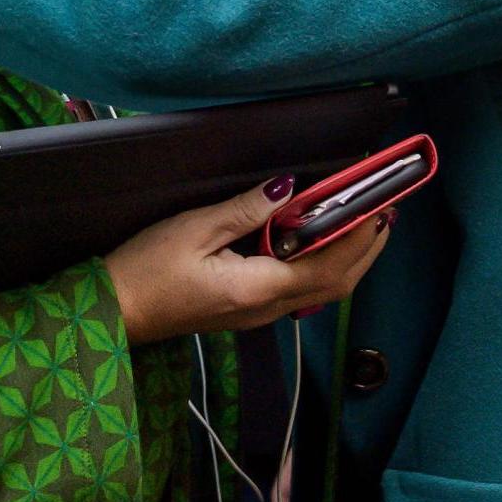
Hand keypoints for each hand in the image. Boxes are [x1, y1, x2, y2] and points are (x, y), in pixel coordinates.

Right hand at [106, 176, 392, 344]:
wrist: (115, 313)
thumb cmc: (144, 271)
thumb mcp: (193, 229)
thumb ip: (245, 210)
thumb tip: (288, 188)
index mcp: (258, 288)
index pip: (327, 265)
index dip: (358, 237)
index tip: (378, 206)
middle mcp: (267, 308)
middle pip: (336, 284)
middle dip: (366, 249)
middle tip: (386, 212)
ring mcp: (259, 313)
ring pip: (322, 291)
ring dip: (349, 259)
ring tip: (364, 223)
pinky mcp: (249, 309)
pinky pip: (301, 289)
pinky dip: (324, 265)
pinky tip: (322, 241)